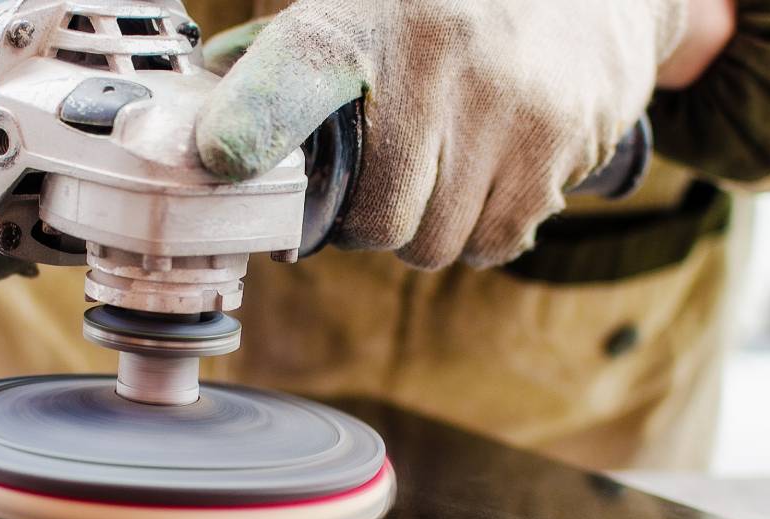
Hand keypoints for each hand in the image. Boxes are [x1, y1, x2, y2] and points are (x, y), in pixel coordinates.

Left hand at [197, 0, 687, 268]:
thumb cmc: (441, 11)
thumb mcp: (358, 7)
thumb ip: (280, 63)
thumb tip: (210, 137)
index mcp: (362, 17)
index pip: (292, 77)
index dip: (250, 123)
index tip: (223, 156)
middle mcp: (434, 57)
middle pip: (373, 218)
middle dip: (369, 218)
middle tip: (384, 178)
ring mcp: (505, 102)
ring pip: (431, 243)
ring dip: (425, 228)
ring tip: (441, 171)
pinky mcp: (559, 140)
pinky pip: (494, 244)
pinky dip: (481, 232)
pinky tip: (486, 180)